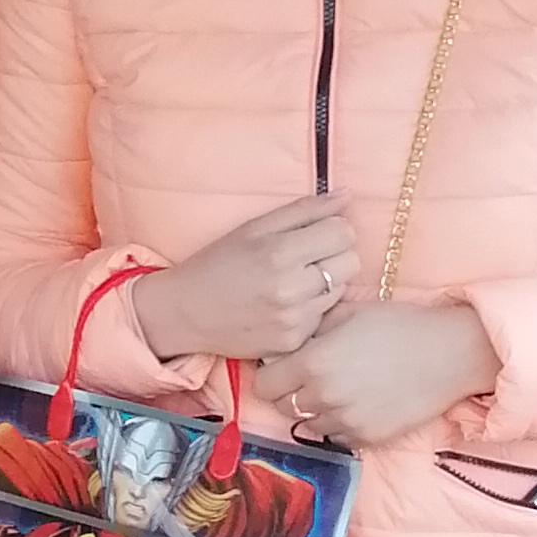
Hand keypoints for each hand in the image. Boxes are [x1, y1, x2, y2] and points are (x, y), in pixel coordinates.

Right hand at [129, 194, 359, 365]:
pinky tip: (287, 305)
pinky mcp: (293, 341)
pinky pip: (324, 316)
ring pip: (341, 289)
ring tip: (294, 281)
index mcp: (279, 252)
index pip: (343, 232)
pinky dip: (312, 308)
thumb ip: (304, 210)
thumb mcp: (254, 227)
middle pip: (350, 262)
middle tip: (306, 257)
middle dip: (334, 254)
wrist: (185, 313)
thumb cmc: (218, 263)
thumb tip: (347, 195)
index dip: (333, 228)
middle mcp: (290, 288)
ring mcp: (294, 319)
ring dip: (325, 282)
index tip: (316, 233)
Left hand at [253, 298, 499, 448]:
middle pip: (282, 406)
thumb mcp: (349, 312)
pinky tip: (358, 403)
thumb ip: (309, 327)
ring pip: (307, 424)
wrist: (451, 354)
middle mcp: (324, 397)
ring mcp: (346, 422)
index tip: (283, 365)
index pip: (264, 384)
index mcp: (313, 363)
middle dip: (289, 391)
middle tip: (309, 375)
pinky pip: (336, 436)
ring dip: (314, 409)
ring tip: (338, 388)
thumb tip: (284, 339)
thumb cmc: (400, 325)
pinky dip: (339, 423)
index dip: (270, 373)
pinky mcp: (368, 439)